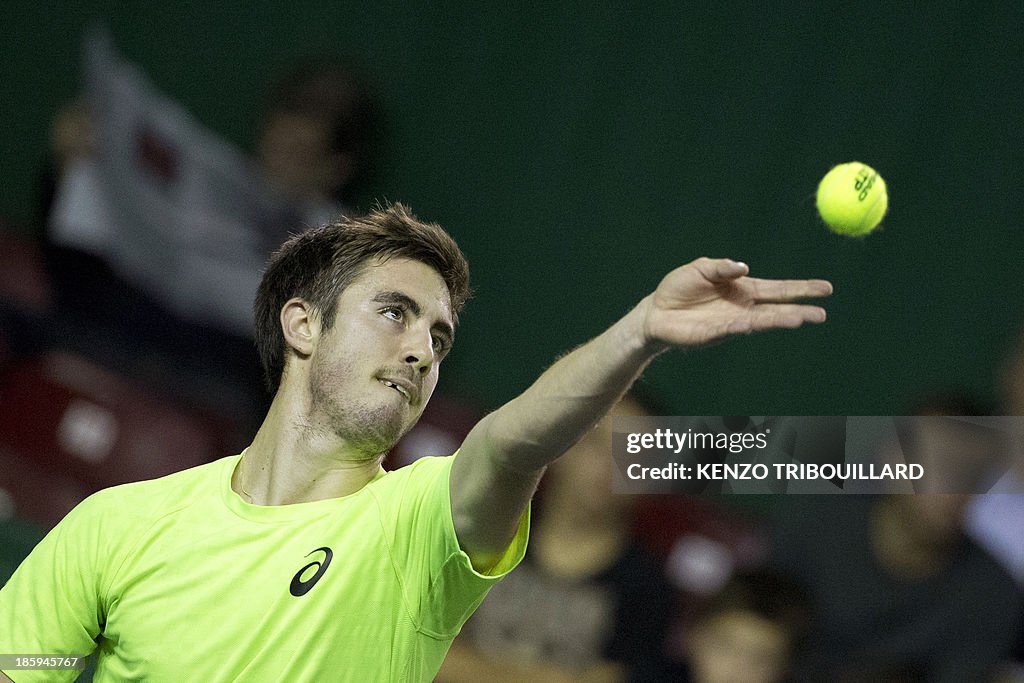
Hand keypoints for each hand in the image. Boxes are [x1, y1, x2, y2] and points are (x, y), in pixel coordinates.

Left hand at [642, 257, 831, 348]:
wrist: (655, 311)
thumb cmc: (679, 288)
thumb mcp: (700, 268)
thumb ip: (721, 267)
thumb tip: (744, 267)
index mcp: (743, 289)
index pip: (778, 288)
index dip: (801, 288)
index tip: (825, 288)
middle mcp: (743, 307)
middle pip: (778, 307)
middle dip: (801, 309)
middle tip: (823, 313)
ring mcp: (732, 321)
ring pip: (763, 320)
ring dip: (783, 319)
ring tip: (804, 319)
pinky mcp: (717, 333)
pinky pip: (737, 327)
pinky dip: (750, 324)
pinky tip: (761, 322)